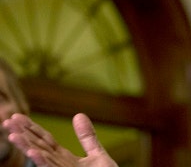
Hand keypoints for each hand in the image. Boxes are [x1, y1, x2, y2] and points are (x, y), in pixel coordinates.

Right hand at [3, 113, 117, 166]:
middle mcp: (59, 166)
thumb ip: (87, 137)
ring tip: (13, 135)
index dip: (32, 129)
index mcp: (64, 158)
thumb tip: (78, 114)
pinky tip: (33, 153)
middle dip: (23, 135)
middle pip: (38, 147)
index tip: (17, 116)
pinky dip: (42, 161)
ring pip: (41, 159)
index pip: (45, 141)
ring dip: (27, 148)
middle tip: (7, 121)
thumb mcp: (97, 155)